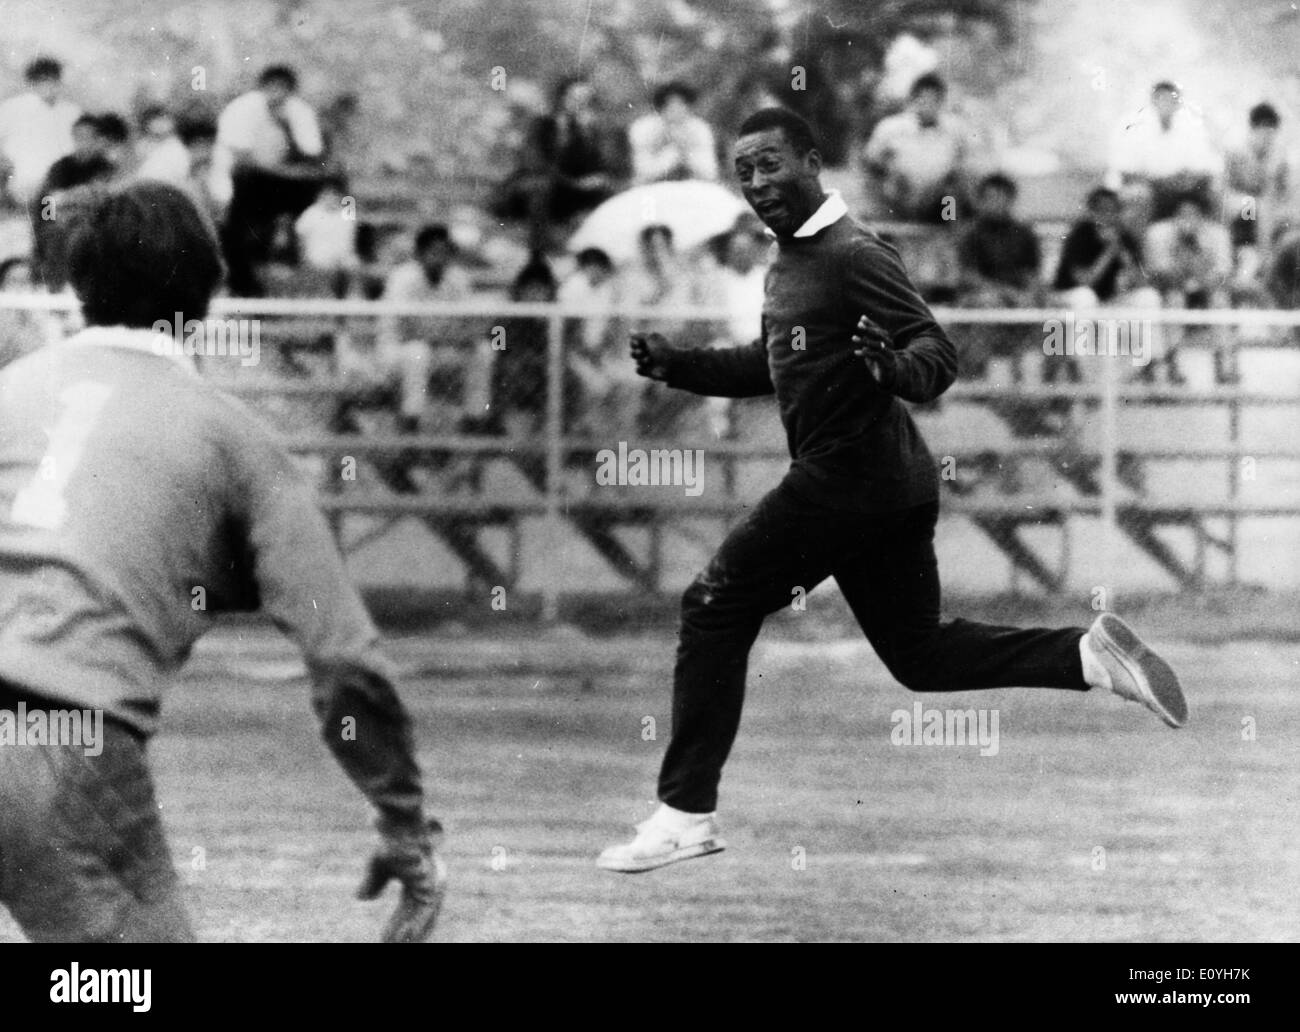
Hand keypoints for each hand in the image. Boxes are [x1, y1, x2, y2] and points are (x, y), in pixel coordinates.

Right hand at [357, 818, 446, 942]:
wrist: (400, 829)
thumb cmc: (390, 843)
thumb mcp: (377, 867)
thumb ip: (373, 883)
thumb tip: (361, 899)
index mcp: (416, 879)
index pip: (407, 908)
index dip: (396, 924)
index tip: (384, 939)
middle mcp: (426, 884)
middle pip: (416, 915)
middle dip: (403, 933)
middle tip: (389, 945)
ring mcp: (431, 884)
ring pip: (421, 917)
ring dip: (409, 934)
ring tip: (393, 946)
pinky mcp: (432, 884)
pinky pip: (424, 912)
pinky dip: (414, 926)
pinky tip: (405, 939)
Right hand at [629, 331, 673, 380]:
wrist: (671, 364)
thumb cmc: (662, 349)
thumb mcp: (650, 338)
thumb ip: (639, 335)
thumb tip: (630, 331)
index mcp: (651, 343)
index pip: (634, 342)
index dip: (634, 343)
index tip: (637, 343)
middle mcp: (650, 352)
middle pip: (633, 352)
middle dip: (637, 353)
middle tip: (642, 352)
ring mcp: (650, 363)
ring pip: (636, 361)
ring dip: (642, 360)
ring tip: (650, 360)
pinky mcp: (649, 372)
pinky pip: (638, 370)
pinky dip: (642, 369)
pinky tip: (648, 368)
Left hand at [852, 314, 897, 388]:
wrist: (888, 376)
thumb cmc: (878, 360)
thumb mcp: (872, 348)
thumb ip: (867, 338)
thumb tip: (860, 324)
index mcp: (887, 340)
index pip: (879, 329)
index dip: (871, 324)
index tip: (862, 318)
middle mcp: (890, 346)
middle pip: (880, 335)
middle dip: (869, 329)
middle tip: (858, 325)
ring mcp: (889, 354)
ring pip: (878, 345)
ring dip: (865, 341)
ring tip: (853, 338)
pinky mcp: (886, 363)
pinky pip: (876, 356)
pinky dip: (866, 353)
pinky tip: (856, 352)